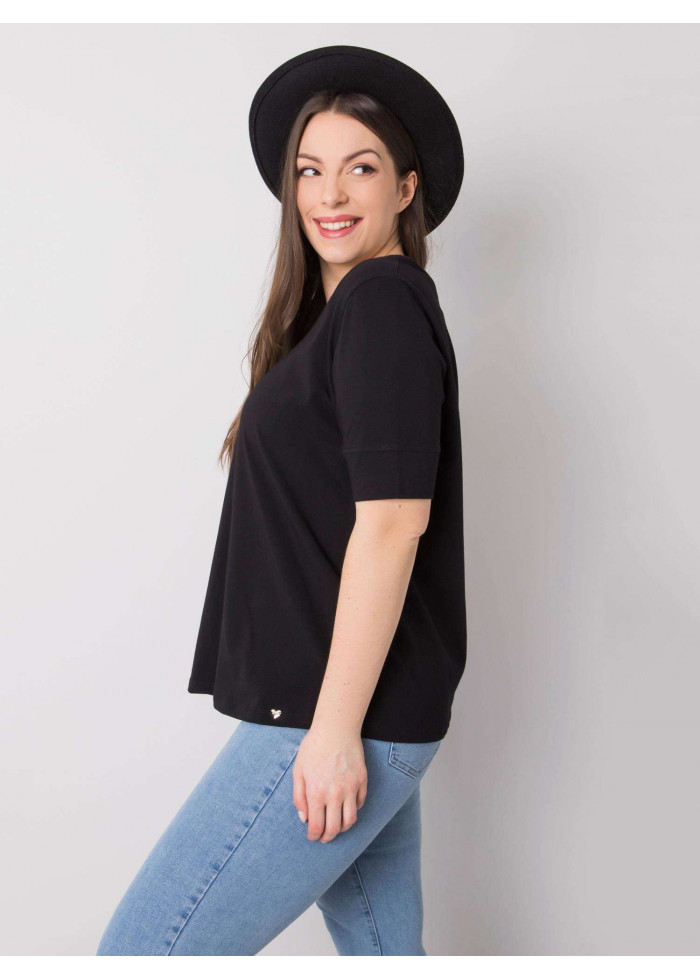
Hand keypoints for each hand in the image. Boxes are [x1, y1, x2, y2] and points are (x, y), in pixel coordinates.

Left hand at [292, 726, 367, 842]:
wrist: (335, 730)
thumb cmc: (313, 748)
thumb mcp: (298, 771)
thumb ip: (299, 797)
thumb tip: (304, 818)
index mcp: (316, 793)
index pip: (316, 826)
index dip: (313, 836)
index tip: (312, 837)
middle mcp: (335, 794)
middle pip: (334, 829)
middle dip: (327, 837)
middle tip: (323, 838)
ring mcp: (351, 788)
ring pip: (350, 821)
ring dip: (342, 829)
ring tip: (336, 827)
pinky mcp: (362, 781)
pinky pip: (360, 804)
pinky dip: (353, 811)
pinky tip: (345, 809)